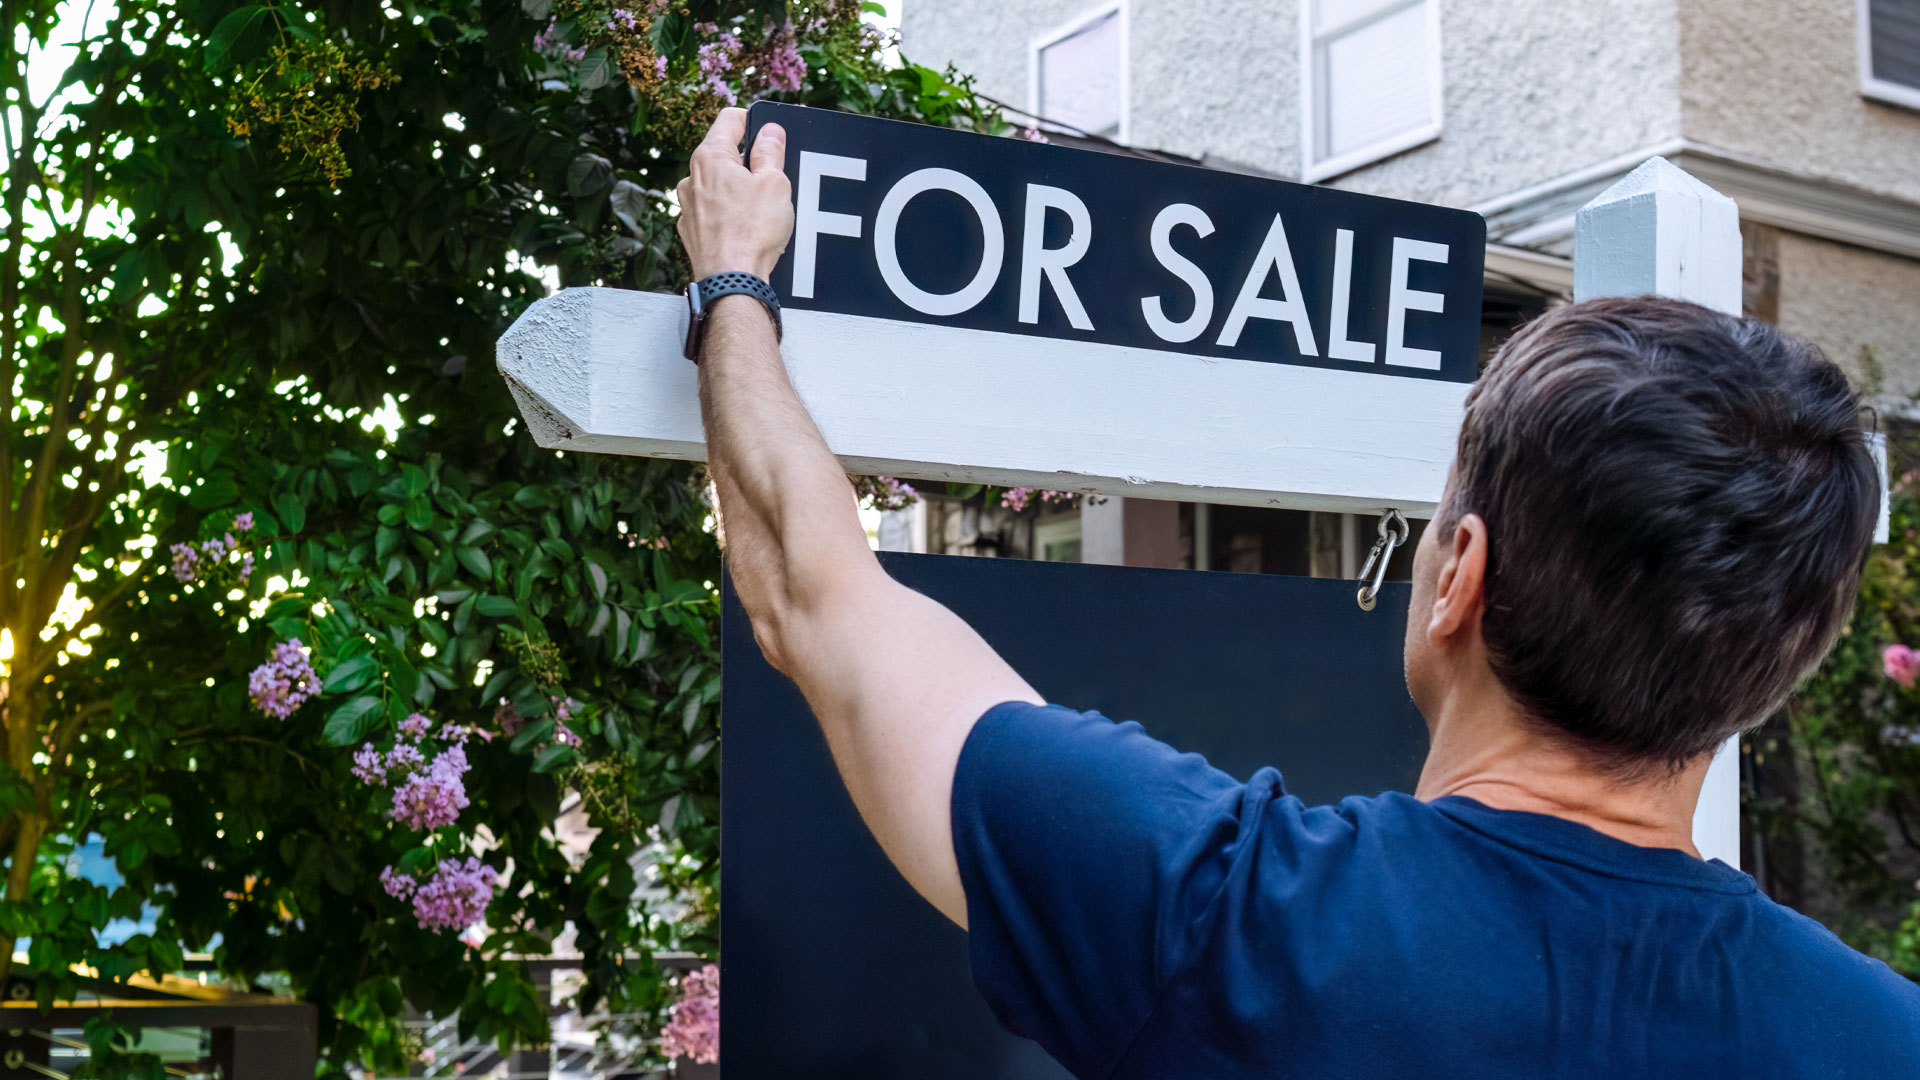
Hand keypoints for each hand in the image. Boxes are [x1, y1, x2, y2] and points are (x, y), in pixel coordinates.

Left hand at [676, 108, 792, 281]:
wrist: (732, 281)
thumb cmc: (751, 233)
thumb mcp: (774, 183)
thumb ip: (771, 152)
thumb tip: (770, 132)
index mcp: (709, 157)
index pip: (730, 119)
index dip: (754, 121)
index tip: (770, 134)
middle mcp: (692, 178)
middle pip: (723, 153)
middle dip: (749, 160)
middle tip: (772, 177)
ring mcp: (688, 206)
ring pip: (717, 184)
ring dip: (738, 189)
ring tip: (761, 208)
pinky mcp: (692, 231)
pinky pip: (713, 210)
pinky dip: (728, 213)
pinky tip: (746, 227)